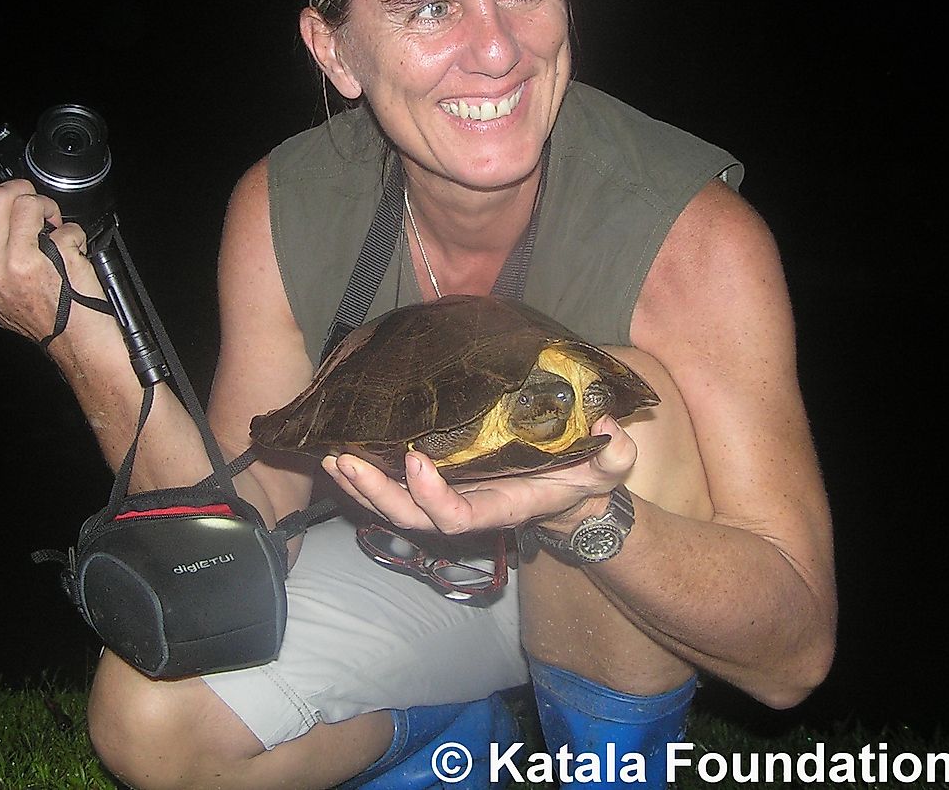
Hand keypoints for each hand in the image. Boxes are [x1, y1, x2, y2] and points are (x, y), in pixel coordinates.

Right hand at [0, 155, 101, 342]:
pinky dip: (75, 234)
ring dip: (48, 207)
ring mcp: (21, 262)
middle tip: (37, 207)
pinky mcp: (53, 257)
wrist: (78, 345)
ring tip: (56, 228)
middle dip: (21, 191)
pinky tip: (74, 253)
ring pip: (28, 203)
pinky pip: (66, 225)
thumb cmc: (45, 321)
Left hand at [321, 415, 637, 534]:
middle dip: (377, 494)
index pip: (459, 516)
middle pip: (412, 517)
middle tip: (346, 461)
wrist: (570, 492)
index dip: (433, 496)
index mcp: (501, 507)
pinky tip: (342, 454)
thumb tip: (611, 431)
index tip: (416, 458)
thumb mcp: (609, 466)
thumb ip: (615, 455)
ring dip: (362, 485)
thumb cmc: (585, 477)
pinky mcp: (438, 482)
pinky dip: (369, 476)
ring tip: (332, 458)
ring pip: (396, 507)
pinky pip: (396, 489)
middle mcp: (468, 508)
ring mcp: (450, 498)